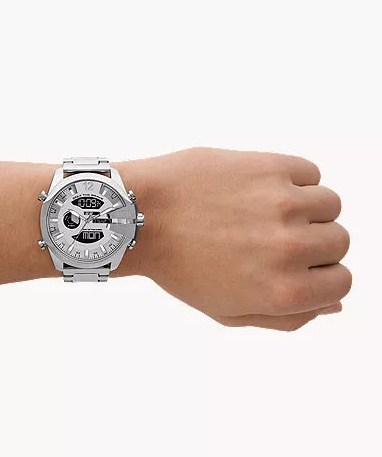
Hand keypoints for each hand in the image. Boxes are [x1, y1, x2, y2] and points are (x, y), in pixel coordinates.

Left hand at [117, 147, 351, 330]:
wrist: (142, 216)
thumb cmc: (181, 267)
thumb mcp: (229, 311)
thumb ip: (287, 317)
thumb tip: (333, 304)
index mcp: (283, 291)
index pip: (342, 283)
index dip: (322, 276)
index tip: (298, 266)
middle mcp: (290, 248)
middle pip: (339, 241)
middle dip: (314, 244)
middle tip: (274, 238)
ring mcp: (282, 203)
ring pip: (330, 204)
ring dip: (307, 210)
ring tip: (267, 212)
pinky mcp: (269, 167)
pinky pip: (309, 173)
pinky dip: (295, 181)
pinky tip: (262, 190)